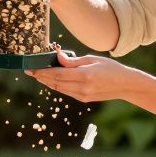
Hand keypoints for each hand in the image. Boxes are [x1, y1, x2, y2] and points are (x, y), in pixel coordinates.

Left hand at [24, 49, 138, 101]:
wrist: (125, 85)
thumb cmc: (111, 68)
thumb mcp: (92, 59)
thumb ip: (73, 61)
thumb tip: (57, 57)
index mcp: (84, 76)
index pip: (57, 74)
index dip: (42, 72)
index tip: (31, 68)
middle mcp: (82, 88)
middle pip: (55, 82)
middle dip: (41, 77)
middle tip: (30, 70)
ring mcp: (82, 95)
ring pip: (59, 88)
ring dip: (47, 82)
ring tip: (38, 75)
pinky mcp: (83, 99)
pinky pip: (66, 91)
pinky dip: (57, 85)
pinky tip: (51, 80)